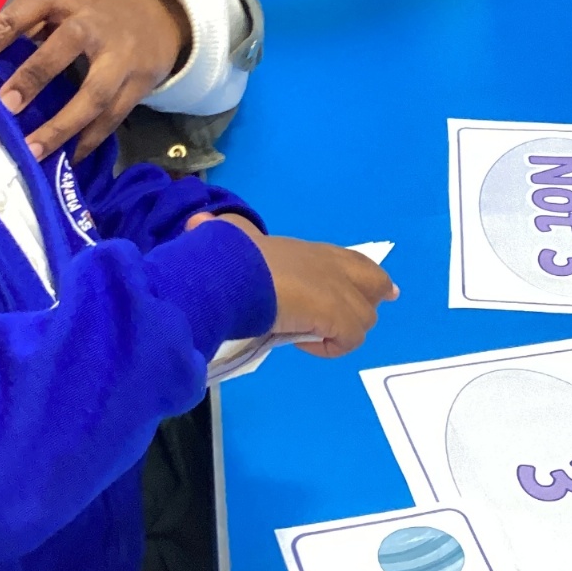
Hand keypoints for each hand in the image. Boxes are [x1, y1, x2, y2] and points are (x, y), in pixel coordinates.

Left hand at [0, 0, 190, 162]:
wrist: (160, 16)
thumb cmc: (95, 16)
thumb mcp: (67, 8)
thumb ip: (31, 26)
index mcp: (70, 3)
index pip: (38, 3)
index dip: (10, 24)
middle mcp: (96, 26)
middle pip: (69, 44)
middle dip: (36, 74)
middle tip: (6, 104)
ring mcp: (122, 57)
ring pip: (95, 94)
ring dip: (63, 125)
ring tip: (33, 150)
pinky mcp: (139, 85)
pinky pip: (113, 117)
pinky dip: (90, 140)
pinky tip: (70, 158)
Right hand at [186, 213, 397, 356]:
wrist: (236, 272)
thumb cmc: (232, 256)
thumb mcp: (228, 237)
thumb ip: (220, 232)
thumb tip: (196, 223)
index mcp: (310, 251)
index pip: (348, 260)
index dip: (359, 274)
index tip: (370, 288)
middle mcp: (332, 266)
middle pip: (375, 281)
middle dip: (374, 297)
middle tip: (358, 319)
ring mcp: (339, 291)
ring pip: (364, 319)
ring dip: (340, 332)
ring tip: (308, 336)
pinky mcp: (339, 314)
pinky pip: (349, 339)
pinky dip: (328, 347)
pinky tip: (301, 342)